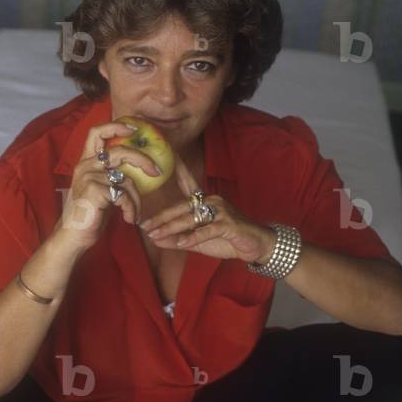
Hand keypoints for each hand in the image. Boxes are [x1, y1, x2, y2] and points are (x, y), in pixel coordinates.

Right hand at [52, 121, 158, 252]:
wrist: (74, 236)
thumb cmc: (91, 214)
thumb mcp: (101, 188)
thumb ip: (112, 174)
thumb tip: (139, 165)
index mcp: (86, 162)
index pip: (97, 132)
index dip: (116, 126)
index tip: (134, 129)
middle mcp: (86, 166)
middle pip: (120, 151)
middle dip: (143, 160)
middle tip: (157, 171)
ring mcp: (89, 177)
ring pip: (127, 180)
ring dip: (136, 199)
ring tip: (134, 214)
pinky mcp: (94, 190)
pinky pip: (124, 195)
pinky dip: (131, 208)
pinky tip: (129, 219)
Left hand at [137, 157, 275, 262]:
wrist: (257, 246)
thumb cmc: (228, 240)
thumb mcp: (200, 241)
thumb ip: (180, 239)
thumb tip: (156, 240)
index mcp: (206, 201)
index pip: (189, 184)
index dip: (180, 170)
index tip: (170, 154)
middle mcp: (212, 202)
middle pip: (182, 207)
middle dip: (162, 218)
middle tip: (145, 226)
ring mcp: (221, 212)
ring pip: (191, 218)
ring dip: (172, 228)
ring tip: (156, 236)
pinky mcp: (228, 224)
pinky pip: (206, 230)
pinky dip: (193, 237)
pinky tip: (181, 243)